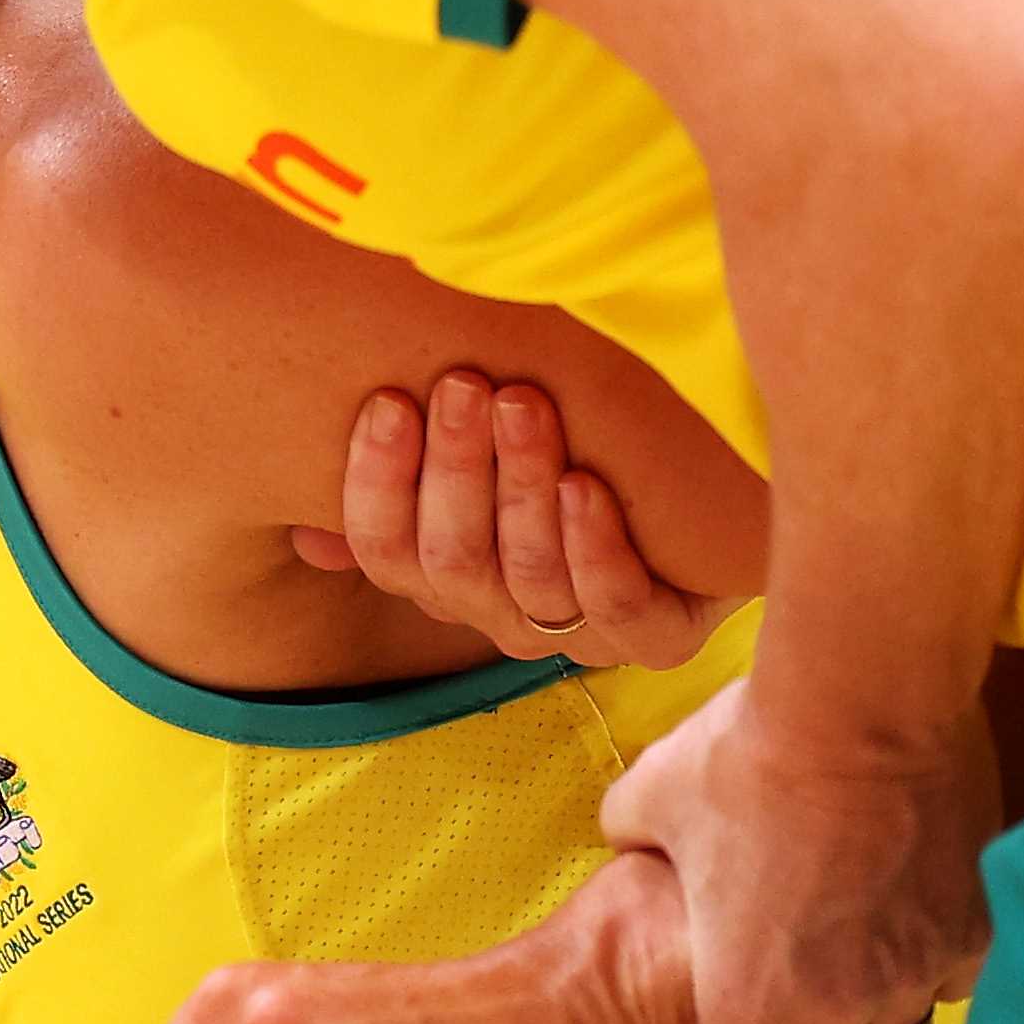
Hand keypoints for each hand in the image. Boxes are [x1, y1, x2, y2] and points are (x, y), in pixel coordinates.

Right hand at [300, 373, 737, 669]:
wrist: (715, 496)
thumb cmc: (585, 460)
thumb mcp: (489, 463)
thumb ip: (408, 483)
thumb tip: (309, 536)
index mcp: (449, 578)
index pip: (384, 549)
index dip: (377, 483)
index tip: (389, 401)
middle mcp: (503, 615)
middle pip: (449, 561)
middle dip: (453, 468)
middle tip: (463, 385)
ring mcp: (579, 635)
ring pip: (527, 577)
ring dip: (520, 486)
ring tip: (527, 405)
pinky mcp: (658, 638)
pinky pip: (616, 607)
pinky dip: (595, 546)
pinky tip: (587, 483)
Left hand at [596, 675, 993, 1023]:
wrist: (862, 701)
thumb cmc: (742, 754)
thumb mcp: (649, 800)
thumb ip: (631, 847)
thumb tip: (630, 852)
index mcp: (745, 1003)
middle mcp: (835, 1012)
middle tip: (776, 970)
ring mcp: (913, 978)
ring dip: (860, 998)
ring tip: (840, 924)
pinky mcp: (974, 936)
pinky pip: (947, 978)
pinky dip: (923, 956)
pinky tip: (899, 898)